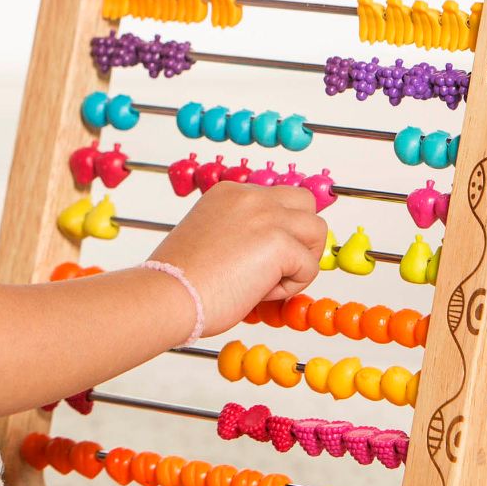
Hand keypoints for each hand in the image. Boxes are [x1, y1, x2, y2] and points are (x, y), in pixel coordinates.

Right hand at [147, 181, 326, 337]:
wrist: (170, 291)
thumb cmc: (181, 275)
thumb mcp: (210, 236)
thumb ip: (241, 231)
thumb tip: (271, 252)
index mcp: (229, 192)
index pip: (277, 199)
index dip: (277, 229)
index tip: (260, 256)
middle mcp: (249, 195)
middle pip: (305, 202)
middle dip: (301, 234)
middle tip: (281, 265)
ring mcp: (266, 215)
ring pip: (316, 230)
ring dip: (302, 259)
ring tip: (270, 280)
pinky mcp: (279, 242)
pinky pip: (309, 266)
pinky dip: (291, 286)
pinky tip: (259, 292)